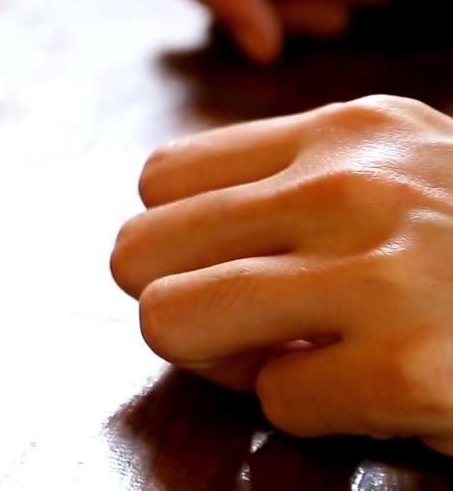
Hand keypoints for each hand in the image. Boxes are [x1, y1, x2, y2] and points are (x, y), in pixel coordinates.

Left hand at [111, 95, 452, 453]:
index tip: (234, 274)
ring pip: (170, 321)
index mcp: (344, 133)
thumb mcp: (407, 172)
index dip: (178, 246)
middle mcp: (351, 186)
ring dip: (226, 364)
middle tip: (250, 332)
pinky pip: (276, 402)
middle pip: (136, 253)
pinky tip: (382, 391)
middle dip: (177, 306)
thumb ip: (294, 185)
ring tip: (299, 361)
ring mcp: (382, 272)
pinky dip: (319, 413)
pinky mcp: (411, 365)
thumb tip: (163, 243)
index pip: (158, 182)